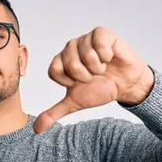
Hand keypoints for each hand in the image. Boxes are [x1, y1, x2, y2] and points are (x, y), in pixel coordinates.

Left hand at [33, 26, 154, 133]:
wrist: (125, 85)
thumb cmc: (100, 90)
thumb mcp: (74, 103)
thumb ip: (54, 113)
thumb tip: (35, 129)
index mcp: (60, 62)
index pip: (54, 71)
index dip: (68, 81)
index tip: (78, 84)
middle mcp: (70, 48)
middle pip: (71, 64)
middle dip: (86, 77)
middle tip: (94, 76)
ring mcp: (85, 39)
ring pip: (86, 55)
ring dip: (98, 68)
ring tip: (102, 68)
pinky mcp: (101, 33)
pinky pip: (99, 44)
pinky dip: (107, 56)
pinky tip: (110, 57)